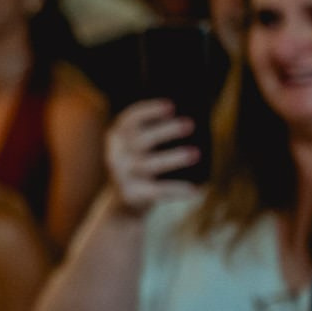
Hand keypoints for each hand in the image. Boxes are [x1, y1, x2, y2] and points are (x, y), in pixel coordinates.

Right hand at [105, 100, 200, 215]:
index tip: (172, 106)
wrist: (123, 205)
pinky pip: (156, 190)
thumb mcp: (140, 149)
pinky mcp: (130, 194)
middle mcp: (115, 155)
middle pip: (141, 140)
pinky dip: (176, 189)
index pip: (130, 119)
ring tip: (196, 153)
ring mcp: (121, 176)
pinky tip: (195, 189)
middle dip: (166, 130)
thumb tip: (190, 124)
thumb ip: (154, 135)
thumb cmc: (142, 168)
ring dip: (173, 158)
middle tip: (190, 124)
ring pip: (148, 164)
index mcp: (117, 137)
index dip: (150, 111)